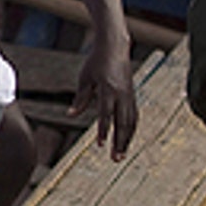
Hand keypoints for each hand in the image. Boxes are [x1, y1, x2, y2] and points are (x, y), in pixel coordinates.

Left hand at [72, 41, 137, 158]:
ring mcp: (129, 95)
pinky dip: (130, 129)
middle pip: (123, 123)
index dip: (103, 130)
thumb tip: (71, 114)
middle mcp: (122, 94)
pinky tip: (126, 140)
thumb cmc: (96, 62)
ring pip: (131, 122)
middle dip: (119, 142)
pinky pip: (134, 116)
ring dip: (126, 140)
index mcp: (108, 89)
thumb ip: (80, 98)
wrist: (115, 46)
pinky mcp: (132, 95)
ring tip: (121, 155)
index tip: (100, 145)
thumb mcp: (85, 78)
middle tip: (115, 159)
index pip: (106, 114)